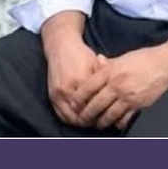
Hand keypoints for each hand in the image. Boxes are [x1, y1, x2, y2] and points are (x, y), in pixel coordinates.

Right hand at [40, 12, 101, 126]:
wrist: (61, 46)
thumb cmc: (81, 54)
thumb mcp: (97, 64)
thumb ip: (104, 81)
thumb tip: (115, 96)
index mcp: (81, 81)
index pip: (92, 106)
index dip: (101, 113)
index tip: (109, 115)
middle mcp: (67, 89)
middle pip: (80, 116)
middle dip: (91, 121)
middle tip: (101, 121)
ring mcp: (57, 94)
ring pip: (69, 118)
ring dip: (80, 122)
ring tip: (91, 121)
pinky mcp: (52, 95)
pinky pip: (60, 114)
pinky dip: (70, 118)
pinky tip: (79, 118)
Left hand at [75, 45, 167, 130]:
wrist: (166, 63)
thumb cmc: (145, 58)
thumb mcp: (122, 57)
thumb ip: (108, 63)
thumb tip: (97, 62)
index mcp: (111, 72)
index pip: (88, 88)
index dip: (79, 98)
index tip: (74, 103)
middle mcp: (117, 86)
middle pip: (96, 104)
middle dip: (86, 114)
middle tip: (82, 118)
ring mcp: (128, 97)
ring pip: (108, 115)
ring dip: (101, 121)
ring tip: (97, 124)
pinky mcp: (138, 105)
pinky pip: (124, 118)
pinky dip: (118, 123)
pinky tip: (115, 123)